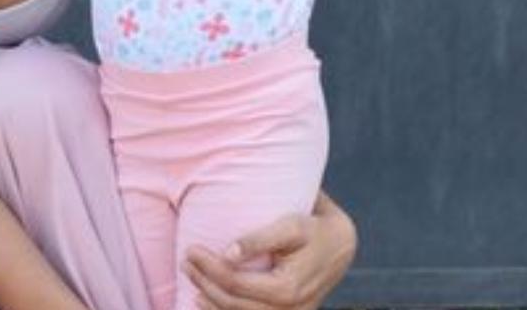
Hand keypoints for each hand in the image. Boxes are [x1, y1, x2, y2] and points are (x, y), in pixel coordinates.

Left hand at [182, 202, 357, 309]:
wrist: (340, 245)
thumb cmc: (312, 228)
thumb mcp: (291, 225)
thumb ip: (260, 238)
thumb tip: (228, 253)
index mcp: (287, 289)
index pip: (235, 283)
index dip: (208, 268)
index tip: (191, 249)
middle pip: (233, 304)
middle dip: (204, 283)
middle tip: (186, 260)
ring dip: (211, 303)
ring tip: (193, 281)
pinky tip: (208, 302)